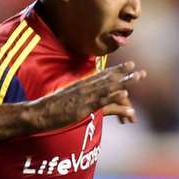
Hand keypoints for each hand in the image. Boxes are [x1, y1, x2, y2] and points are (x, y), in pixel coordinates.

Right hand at [30, 61, 144, 131]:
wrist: (36, 113)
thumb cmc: (45, 108)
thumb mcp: (61, 98)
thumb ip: (72, 96)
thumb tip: (78, 98)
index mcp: (79, 85)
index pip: (101, 75)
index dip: (116, 70)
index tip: (129, 65)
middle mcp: (84, 88)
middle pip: (109, 79)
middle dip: (125, 73)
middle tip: (141, 71)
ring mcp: (85, 97)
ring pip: (109, 87)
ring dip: (126, 81)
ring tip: (139, 76)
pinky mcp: (83, 108)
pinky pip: (102, 101)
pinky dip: (114, 96)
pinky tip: (125, 93)